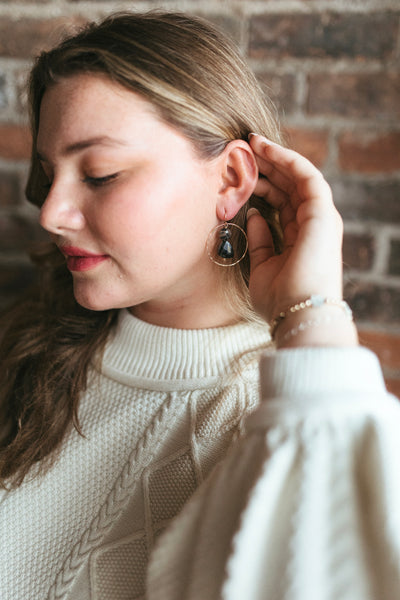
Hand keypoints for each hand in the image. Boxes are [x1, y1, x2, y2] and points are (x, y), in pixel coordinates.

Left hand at [247, 134, 357, 346]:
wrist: (296, 313)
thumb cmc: (278, 298)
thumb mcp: (261, 266)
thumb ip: (260, 240)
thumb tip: (254, 214)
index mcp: (301, 238)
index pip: (283, 202)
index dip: (263, 184)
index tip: (239, 173)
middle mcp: (313, 225)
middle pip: (289, 186)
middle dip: (267, 166)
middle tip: (242, 150)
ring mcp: (321, 218)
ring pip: (298, 176)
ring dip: (275, 157)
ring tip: (250, 143)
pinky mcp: (323, 213)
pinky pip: (306, 176)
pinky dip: (287, 160)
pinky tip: (266, 149)